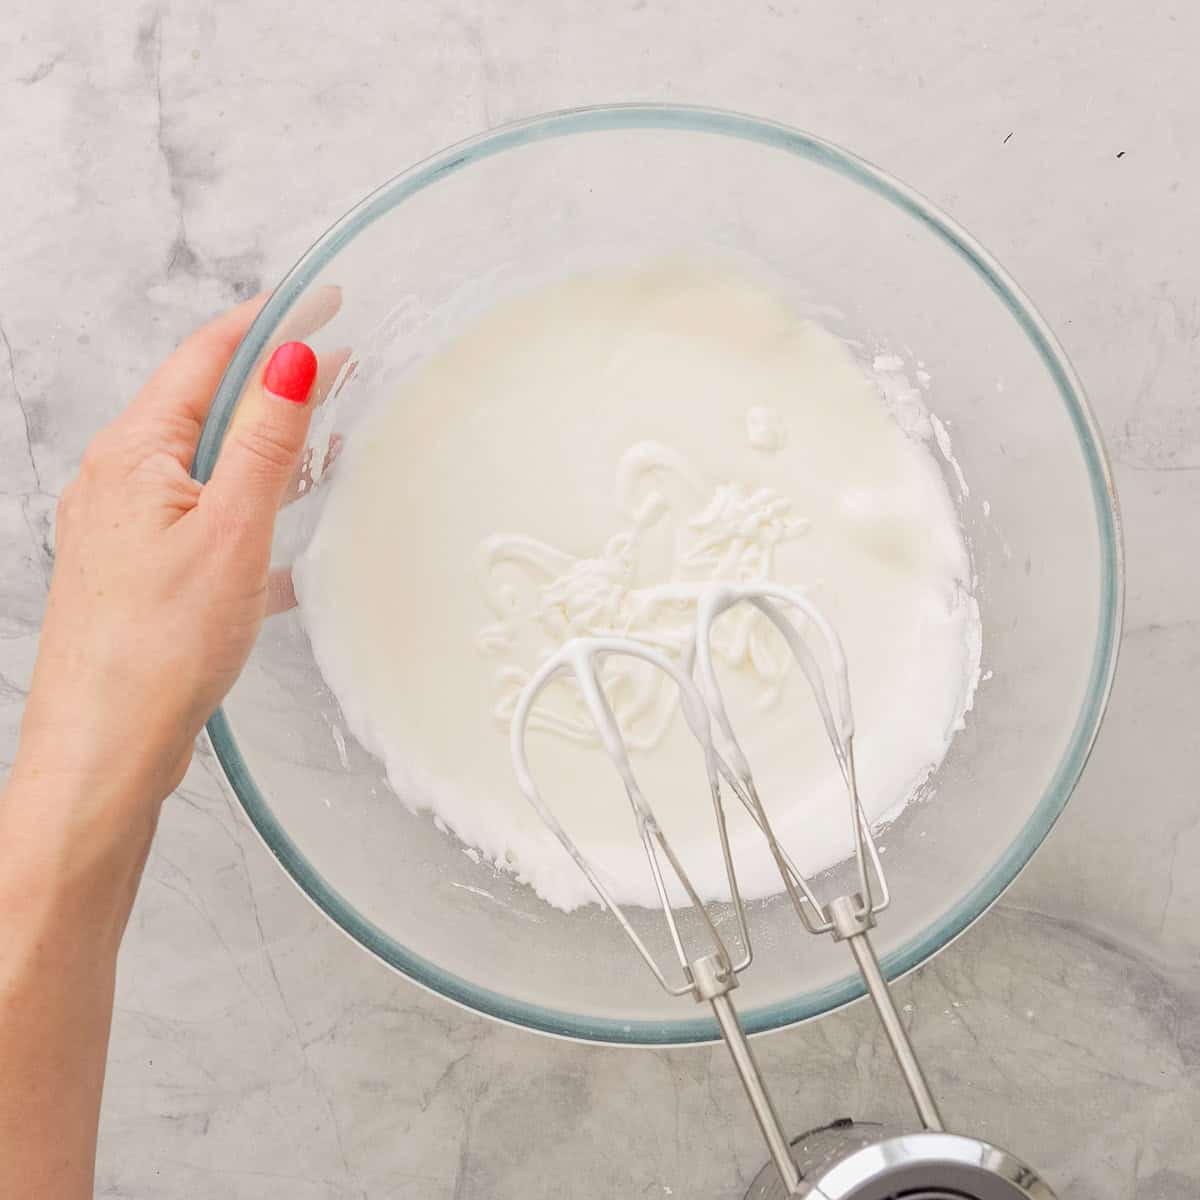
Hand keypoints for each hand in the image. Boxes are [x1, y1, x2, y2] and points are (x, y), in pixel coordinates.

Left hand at [12, 291, 341, 823]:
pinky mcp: (143, 568)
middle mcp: (120, 478)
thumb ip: (265, 442)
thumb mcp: (231, 530)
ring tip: (317, 437)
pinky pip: (201, 511)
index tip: (321, 298)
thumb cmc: (158, 649)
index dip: (269, 321)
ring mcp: (128, 525)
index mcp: (134, 454)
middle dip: (271, 379)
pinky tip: (278, 531)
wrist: (108, 746)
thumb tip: (294, 359)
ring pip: (204, 460)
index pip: (207, 356)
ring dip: (262, 442)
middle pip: (203, 402)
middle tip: (335, 363)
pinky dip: (246, 503)